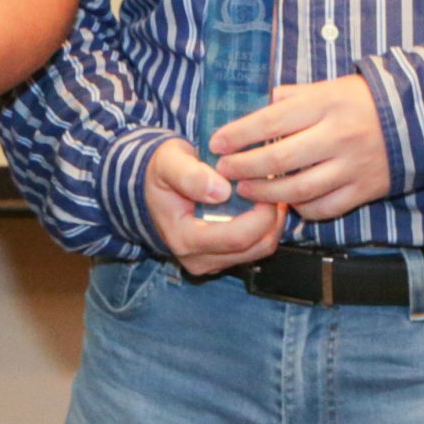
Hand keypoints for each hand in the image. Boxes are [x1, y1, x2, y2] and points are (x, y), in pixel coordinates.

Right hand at [143, 136, 284, 275]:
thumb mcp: (168, 162)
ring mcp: (210, 262)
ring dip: (271, 223)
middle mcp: (197, 259)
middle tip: (273, 187)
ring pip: (259, 250)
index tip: (267, 186)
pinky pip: (254, 248)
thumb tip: (221, 191)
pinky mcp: (220, 259)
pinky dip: (263, 227)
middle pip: (253, 247)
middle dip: (271, 218)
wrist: (149, 186)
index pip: (236, 238)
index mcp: (183, 238)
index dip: (261, 215)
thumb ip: (190, 175)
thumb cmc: (162, 170)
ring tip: (268, 193)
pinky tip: (259, 204)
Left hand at [209, 76, 392, 222]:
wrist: (418, 118)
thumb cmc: (361, 99)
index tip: (216, 142)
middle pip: (279, 160)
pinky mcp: (364, 190)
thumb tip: (258, 107)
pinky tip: (286, 203)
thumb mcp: (325, 87)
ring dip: (266, 194)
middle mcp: (336, 136)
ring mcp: (351, 166)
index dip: (238, 135)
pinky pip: (325, 208)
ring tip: (246, 190)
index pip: (270, 122)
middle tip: (223, 171)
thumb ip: (291, 97)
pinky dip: (301, 209)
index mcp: (324, 105)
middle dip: (243, 168)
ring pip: (299, 190)